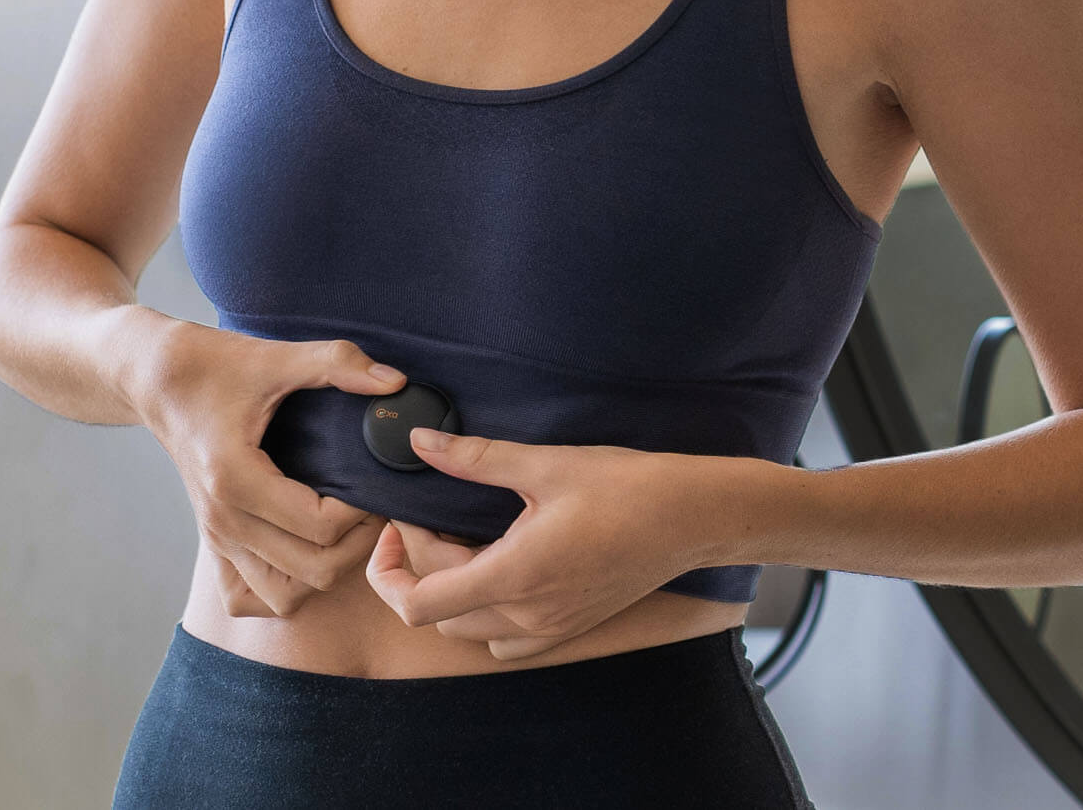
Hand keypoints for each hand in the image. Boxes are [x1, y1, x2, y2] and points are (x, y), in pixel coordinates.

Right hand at [127, 319, 408, 617]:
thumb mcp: (273, 356)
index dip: (362, 509)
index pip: (320, 526)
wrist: (154, 379)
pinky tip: (303, 548)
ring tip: (345, 527)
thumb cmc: (211, 365)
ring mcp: (216, 536)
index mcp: (235, 478)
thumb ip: (335, 363)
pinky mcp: (213, 541)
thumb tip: (394, 382)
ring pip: (285, 596)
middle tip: (372, 503)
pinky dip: (283, 587)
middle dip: (358, 543)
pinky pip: (249, 597)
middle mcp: (223, 520)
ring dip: (326, 570)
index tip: (372, 479)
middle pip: (314, 570)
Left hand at [365, 429, 717, 659]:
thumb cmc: (625, 487)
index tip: (395, 523)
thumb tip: (419, 442)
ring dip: (448, 593)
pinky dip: (484, 612)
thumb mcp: (543, 464)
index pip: (418, 603)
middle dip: (416, 568)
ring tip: (458, 540)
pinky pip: (508, 640)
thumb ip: (473, 457)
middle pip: (437, 615)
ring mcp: (552, 628)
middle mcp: (529, 615)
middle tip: (424, 518)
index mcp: (514, 577)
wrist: (694, 518)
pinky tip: (495, 567)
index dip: (388, 568)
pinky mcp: (572, 627)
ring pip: (470, 631)